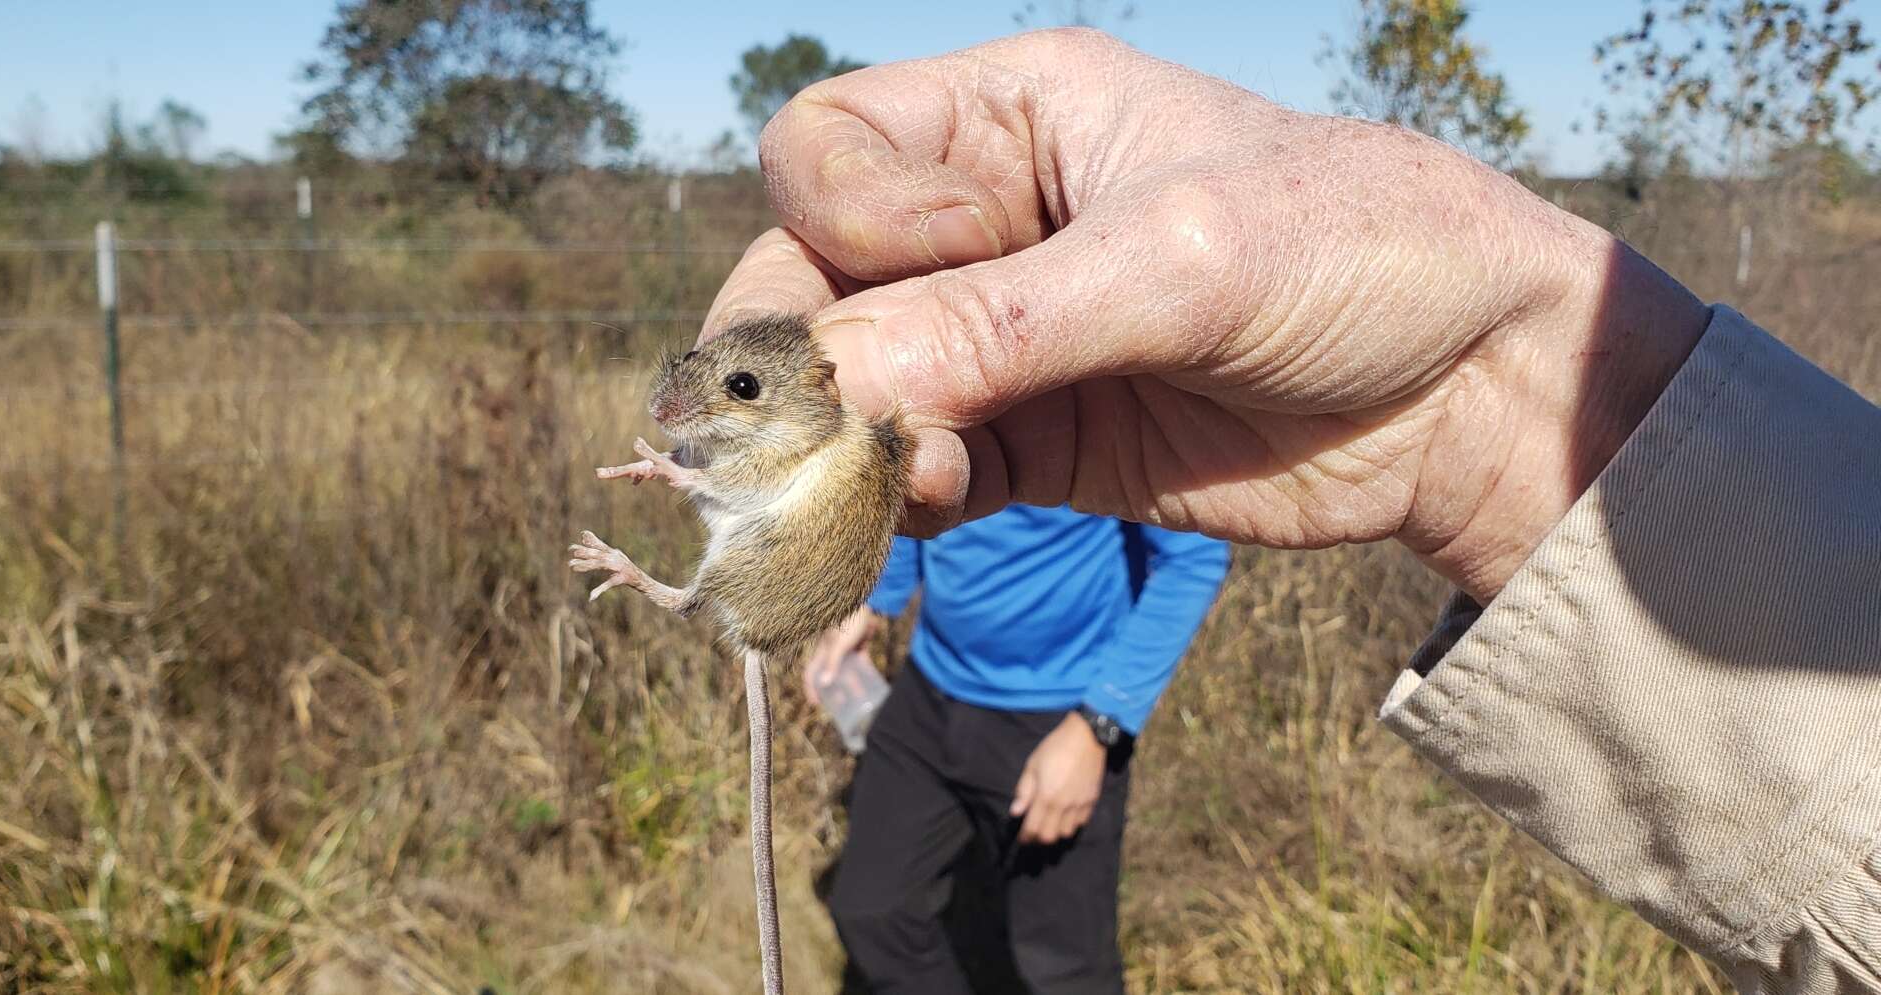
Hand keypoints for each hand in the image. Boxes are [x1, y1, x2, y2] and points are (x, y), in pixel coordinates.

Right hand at [703, 29, 1709, 600]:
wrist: (1479, 389)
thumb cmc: (1355, 254)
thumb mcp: (1178, 261)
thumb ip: (998, 326)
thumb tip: (824, 388)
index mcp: (1011, 117)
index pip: (830, 148)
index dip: (851, 216)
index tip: (948, 260)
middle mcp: (987, 224)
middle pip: (811, 276)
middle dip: (797, 355)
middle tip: (801, 431)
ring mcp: (1003, 344)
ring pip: (852, 388)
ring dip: (841, 442)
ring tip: (882, 484)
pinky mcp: (1035, 449)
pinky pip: (919, 474)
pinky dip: (896, 500)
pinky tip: (921, 511)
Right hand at [802, 607, 878, 705]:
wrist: (863, 599)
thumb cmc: (847, 620)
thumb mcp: (839, 644)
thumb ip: (832, 663)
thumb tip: (824, 684)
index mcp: (822, 651)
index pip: (811, 673)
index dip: (811, 688)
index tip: (816, 704)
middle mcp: (832, 651)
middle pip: (831, 675)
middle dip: (835, 691)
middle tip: (842, 705)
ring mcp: (845, 647)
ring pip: (847, 670)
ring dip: (852, 683)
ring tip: (860, 697)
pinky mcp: (859, 643)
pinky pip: (860, 662)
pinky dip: (864, 672)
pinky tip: (871, 682)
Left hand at [1011, 713, 1107, 844]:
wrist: (1086, 737)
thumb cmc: (1054, 748)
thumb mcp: (1032, 765)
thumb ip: (1024, 791)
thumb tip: (1016, 812)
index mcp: (1046, 796)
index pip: (1033, 828)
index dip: (1025, 837)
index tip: (1021, 838)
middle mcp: (1063, 805)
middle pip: (1050, 836)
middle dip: (1039, 839)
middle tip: (1033, 833)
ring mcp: (1080, 804)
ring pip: (1067, 833)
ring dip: (1056, 832)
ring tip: (1050, 824)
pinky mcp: (1092, 800)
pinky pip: (1081, 822)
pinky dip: (1072, 824)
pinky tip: (1066, 816)